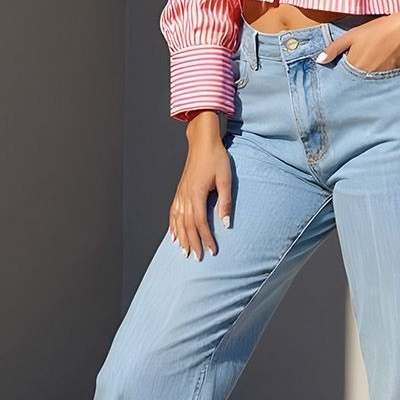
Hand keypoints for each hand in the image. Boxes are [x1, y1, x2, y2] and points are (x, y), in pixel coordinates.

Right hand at [171, 115, 231, 258]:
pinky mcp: (180, 190)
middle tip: (197, 258)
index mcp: (197, 194)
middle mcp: (185, 196)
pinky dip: (172, 224)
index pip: (200, 222)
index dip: (205, 238)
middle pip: (187, 225)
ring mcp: (180, 193)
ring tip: (183, 251)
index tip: (211, 251)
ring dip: (181, 237)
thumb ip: (225, 202)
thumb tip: (226, 223)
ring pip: (178, 220)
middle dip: (192, 243)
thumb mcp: (225, 179)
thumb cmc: (216, 157)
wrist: (202, 141)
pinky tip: (173, 234)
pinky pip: (173, 211)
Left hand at [315, 6, 399, 72]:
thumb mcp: (351, 36)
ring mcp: (378, 78)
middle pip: (355, 80)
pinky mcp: (390, 78)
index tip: (345, 67)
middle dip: (355, 75)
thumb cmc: (375, 30)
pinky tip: (383, 63)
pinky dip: (380, 74)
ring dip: (367, 75)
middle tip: (361, 62)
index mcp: (352, 66)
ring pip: (368, 81)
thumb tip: (319, 61)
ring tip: (372, 62)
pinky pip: (381, 80)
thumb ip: (333, 49)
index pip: (342, 76)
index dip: (343, 71)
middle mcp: (363, 76)